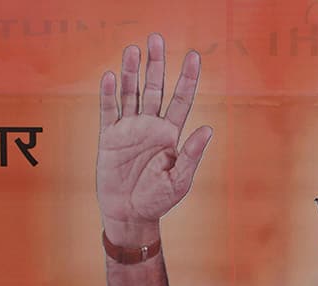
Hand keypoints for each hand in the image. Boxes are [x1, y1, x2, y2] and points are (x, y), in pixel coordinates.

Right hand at [97, 33, 211, 244]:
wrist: (130, 214)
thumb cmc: (159, 199)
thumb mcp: (180, 180)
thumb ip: (192, 154)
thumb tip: (208, 128)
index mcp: (172, 134)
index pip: (182, 99)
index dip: (188, 78)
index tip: (194, 56)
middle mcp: (151, 126)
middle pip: (154, 88)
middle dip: (156, 65)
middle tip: (157, 38)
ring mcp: (129, 129)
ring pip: (131, 94)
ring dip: (132, 72)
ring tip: (134, 49)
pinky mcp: (109, 137)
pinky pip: (109, 111)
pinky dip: (109, 94)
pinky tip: (112, 76)